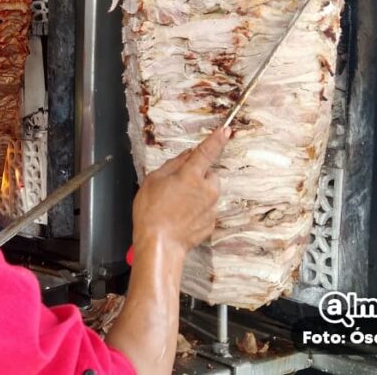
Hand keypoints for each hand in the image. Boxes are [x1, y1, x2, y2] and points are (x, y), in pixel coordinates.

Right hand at [131, 127, 228, 264]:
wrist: (159, 245)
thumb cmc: (151, 212)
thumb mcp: (153, 180)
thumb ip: (173, 164)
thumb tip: (187, 155)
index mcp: (192, 175)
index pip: (207, 151)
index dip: (217, 139)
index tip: (226, 131)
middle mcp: (207, 189)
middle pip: (209, 174)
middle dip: (198, 176)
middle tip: (177, 186)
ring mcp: (211, 207)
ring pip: (209, 192)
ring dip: (198, 194)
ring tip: (177, 205)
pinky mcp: (212, 222)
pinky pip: (207, 209)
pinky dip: (197, 210)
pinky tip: (181, 216)